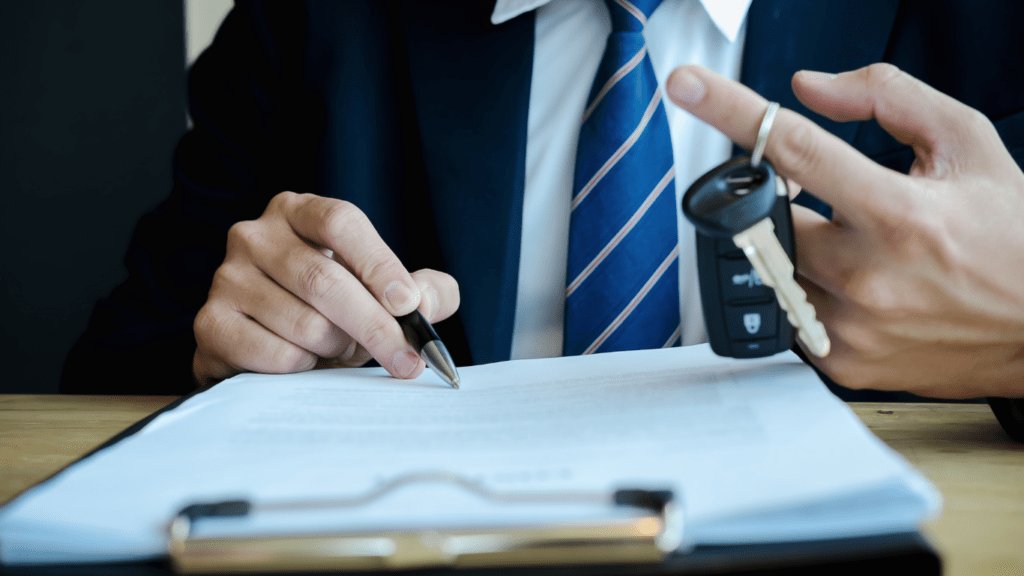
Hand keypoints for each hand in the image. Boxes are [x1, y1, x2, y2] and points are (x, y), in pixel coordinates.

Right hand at [192, 192, 459, 385]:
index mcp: (299, 212)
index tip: (408, 304)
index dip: (378, 263)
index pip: (340, 222)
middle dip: (374, 326)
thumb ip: (424, 290)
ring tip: (339, 349)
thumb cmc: (335, 309)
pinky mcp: (210, 324)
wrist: (269, 347)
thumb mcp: (385, 291)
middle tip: (406, 360)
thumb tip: (426, 302)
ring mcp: (226, 277)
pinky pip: (276, 355)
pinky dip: (305, 368)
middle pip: (323, 279)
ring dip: (337, 349)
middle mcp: (254, 235)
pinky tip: (304, 361)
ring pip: (304, 324)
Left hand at [666, 63, 1023, 398]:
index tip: (687, 87)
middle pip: (764, 219)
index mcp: (899, 214)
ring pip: (772, 269)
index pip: (795, 151)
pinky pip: (790, 313)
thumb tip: (808, 89)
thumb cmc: (1011, 235)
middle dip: (774, 199)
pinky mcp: (844, 364)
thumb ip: (888, 100)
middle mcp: (868, 277)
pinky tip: (856, 286)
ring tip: (853, 245)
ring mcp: (851, 328)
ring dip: (792, 247)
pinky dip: (807, 289)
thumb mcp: (967, 145)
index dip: (732, 111)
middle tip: (814, 195)